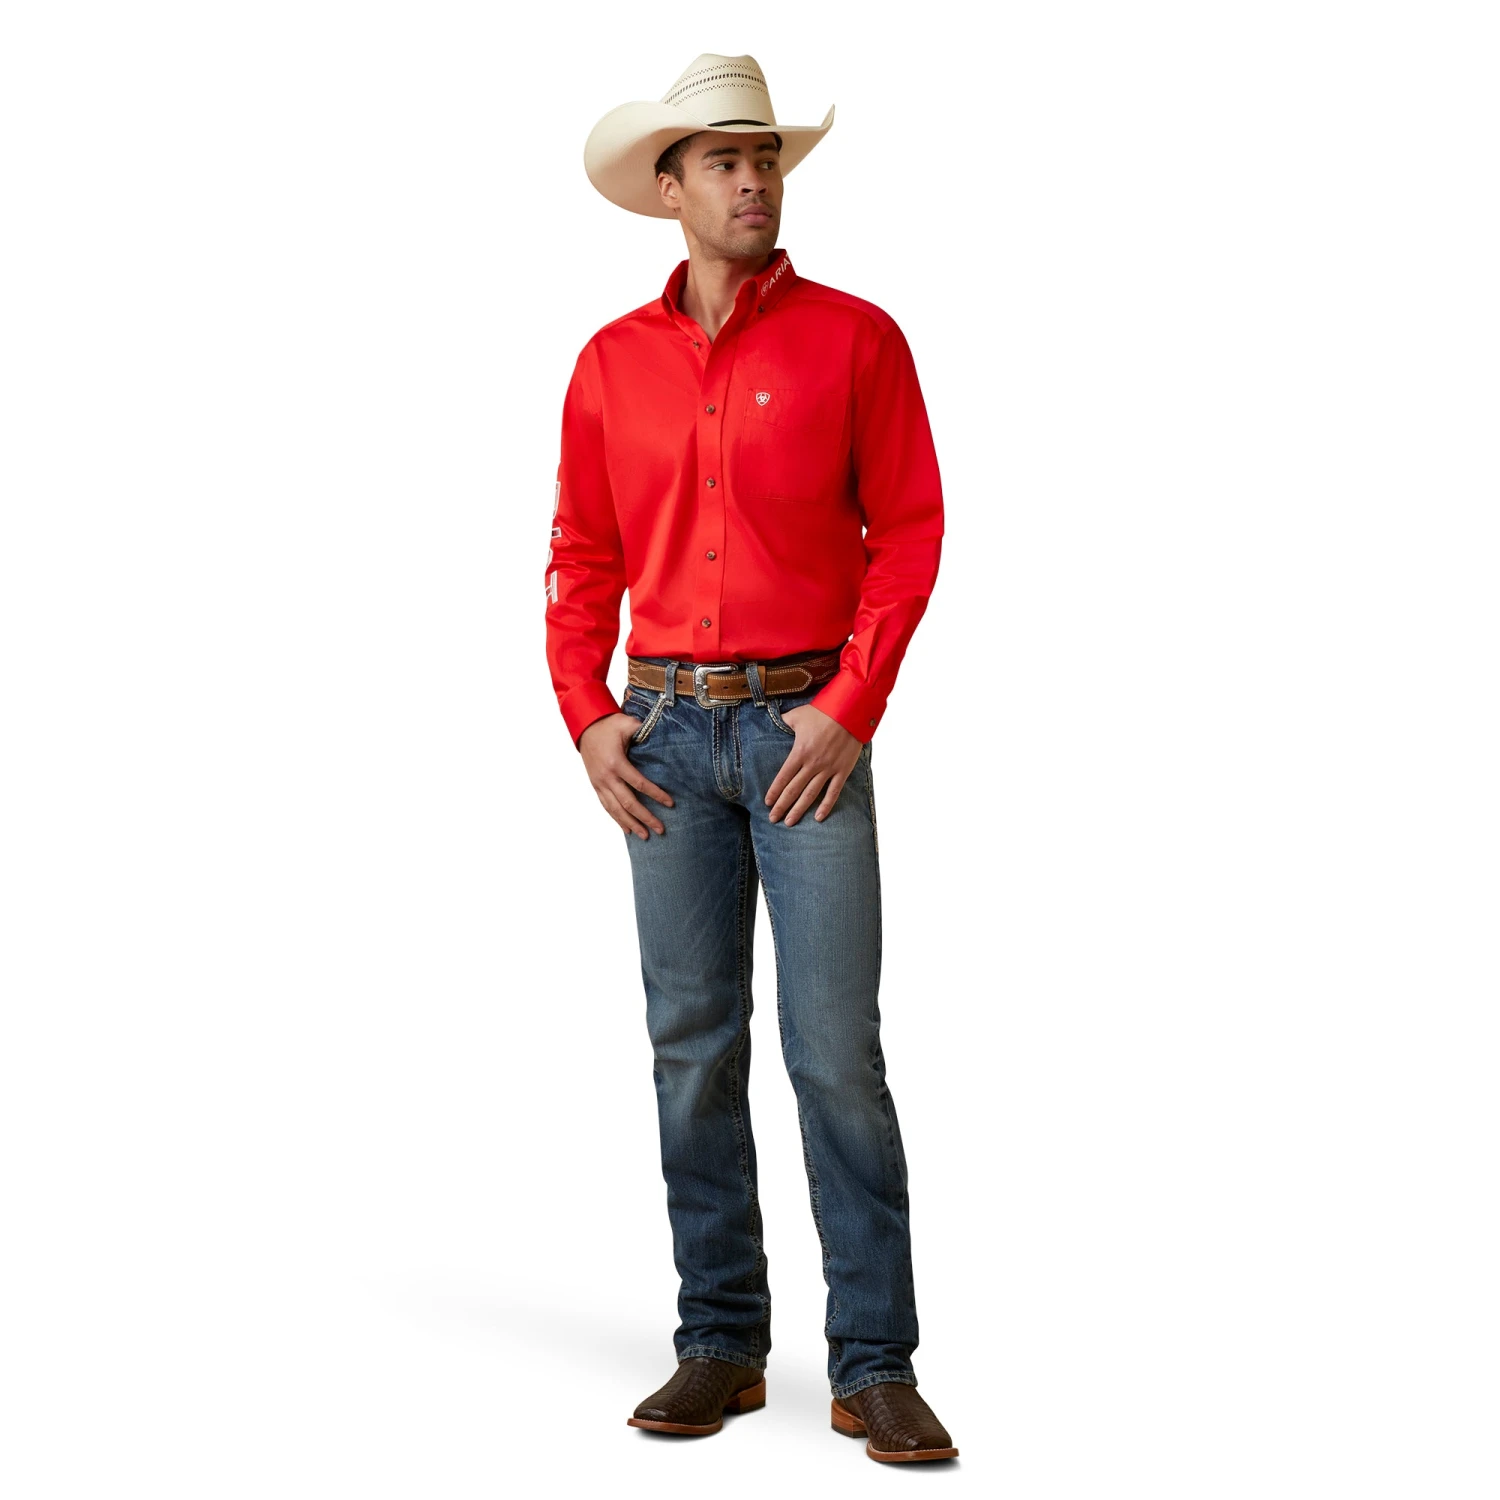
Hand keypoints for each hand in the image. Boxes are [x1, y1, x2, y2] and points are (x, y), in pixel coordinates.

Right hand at [579, 713, 673, 838]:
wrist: (585, 727)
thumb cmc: (609, 725)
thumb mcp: (627, 724)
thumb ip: (643, 730)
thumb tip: (663, 735)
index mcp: (616, 763)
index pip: (639, 783)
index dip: (656, 794)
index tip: (670, 804)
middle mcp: (606, 777)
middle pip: (628, 803)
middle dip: (645, 817)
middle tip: (660, 829)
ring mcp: (599, 783)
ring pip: (615, 809)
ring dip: (631, 823)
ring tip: (645, 836)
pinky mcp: (596, 786)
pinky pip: (606, 806)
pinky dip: (616, 819)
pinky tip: (627, 829)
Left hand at [764, 704, 863, 825]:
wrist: (850, 712)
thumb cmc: (823, 712)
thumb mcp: (797, 715)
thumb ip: (783, 722)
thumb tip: (771, 721)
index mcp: (800, 752)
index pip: (783, 777)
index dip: (774, 792)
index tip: (767, 803)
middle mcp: (812, 764)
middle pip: (794, 790)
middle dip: (782, 806)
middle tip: (773, 819)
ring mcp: (828, 769)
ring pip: (810, 795)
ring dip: (799, 810)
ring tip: (789, 822)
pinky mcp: (842, 771)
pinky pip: (833, 792)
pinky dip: (826, 806)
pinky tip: (818, 818)